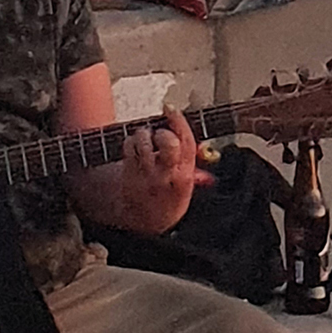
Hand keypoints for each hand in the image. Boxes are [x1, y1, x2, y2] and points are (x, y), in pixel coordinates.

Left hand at [118, 108, 208, 233]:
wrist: (147, 224)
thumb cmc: (168, 202)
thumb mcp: (187, 186)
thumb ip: (194, 166)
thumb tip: (202, 148)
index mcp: (185, 175)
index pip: (186, 142)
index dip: (178, 121)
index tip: (170, 108)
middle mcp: (167, 174)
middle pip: (168, 141)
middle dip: (163, 132)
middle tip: (159, 135)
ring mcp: (147, 174)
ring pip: (145, 141)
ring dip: (144, 135)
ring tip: (146, 141)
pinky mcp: (130, 174)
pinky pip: (129, 147)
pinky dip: (131, 142)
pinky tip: (135, 149)